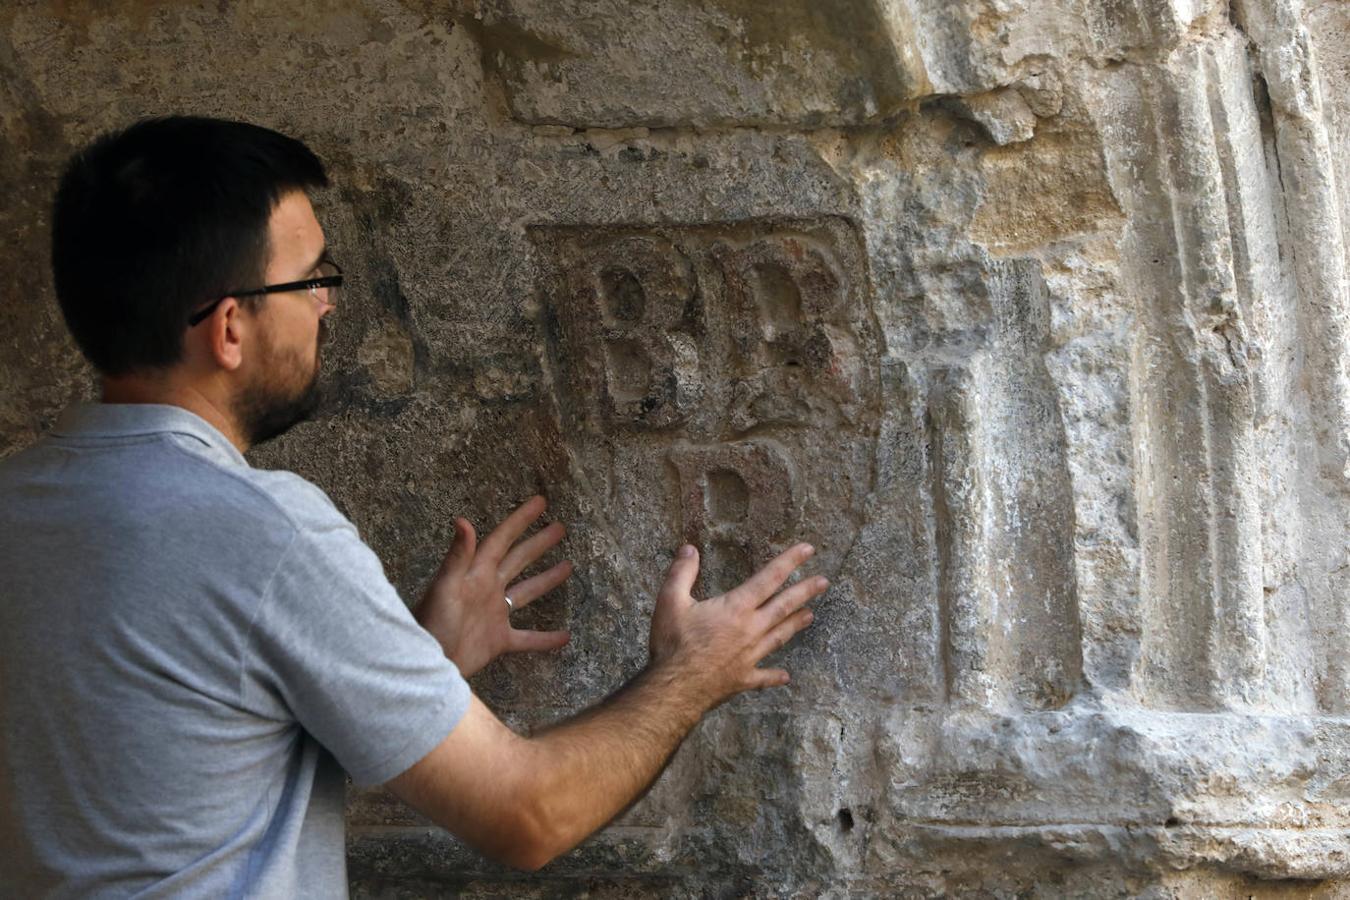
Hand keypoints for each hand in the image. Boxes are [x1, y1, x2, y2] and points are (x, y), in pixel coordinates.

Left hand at [416, 496, 572, 677]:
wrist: (428, 663)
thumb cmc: (432, 624)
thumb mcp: (445, 587)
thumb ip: (457, 556)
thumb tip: (462, 520)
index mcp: (477, 573)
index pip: (502, 540)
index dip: (520, 520)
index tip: (541, 502)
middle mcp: (488, 589)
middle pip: (518, 560)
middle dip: (538, 544)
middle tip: (560, 527)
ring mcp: (495, 615)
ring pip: (526, 593)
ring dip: (546, 580)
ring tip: (568, 566)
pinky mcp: (498, 641)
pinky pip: (528, 638)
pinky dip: (546, 638)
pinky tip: (565, 637)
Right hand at [647, 543, 825, 709]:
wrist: (675, 688)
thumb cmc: (673, 644)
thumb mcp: (669, 601)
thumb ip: (681, 573)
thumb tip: (689, 549)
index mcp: (736, 608)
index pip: (769, 578)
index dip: (789, 562)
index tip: (807, 550)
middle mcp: (750, 630)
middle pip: (783, 606)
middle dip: (805, 591)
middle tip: (824, 582)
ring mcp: (749, 656)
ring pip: (779, 636)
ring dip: (796, 624)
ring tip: (811, 615)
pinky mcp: (743, 679)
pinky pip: (764, 677)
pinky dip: (775, 676)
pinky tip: (785, 676)